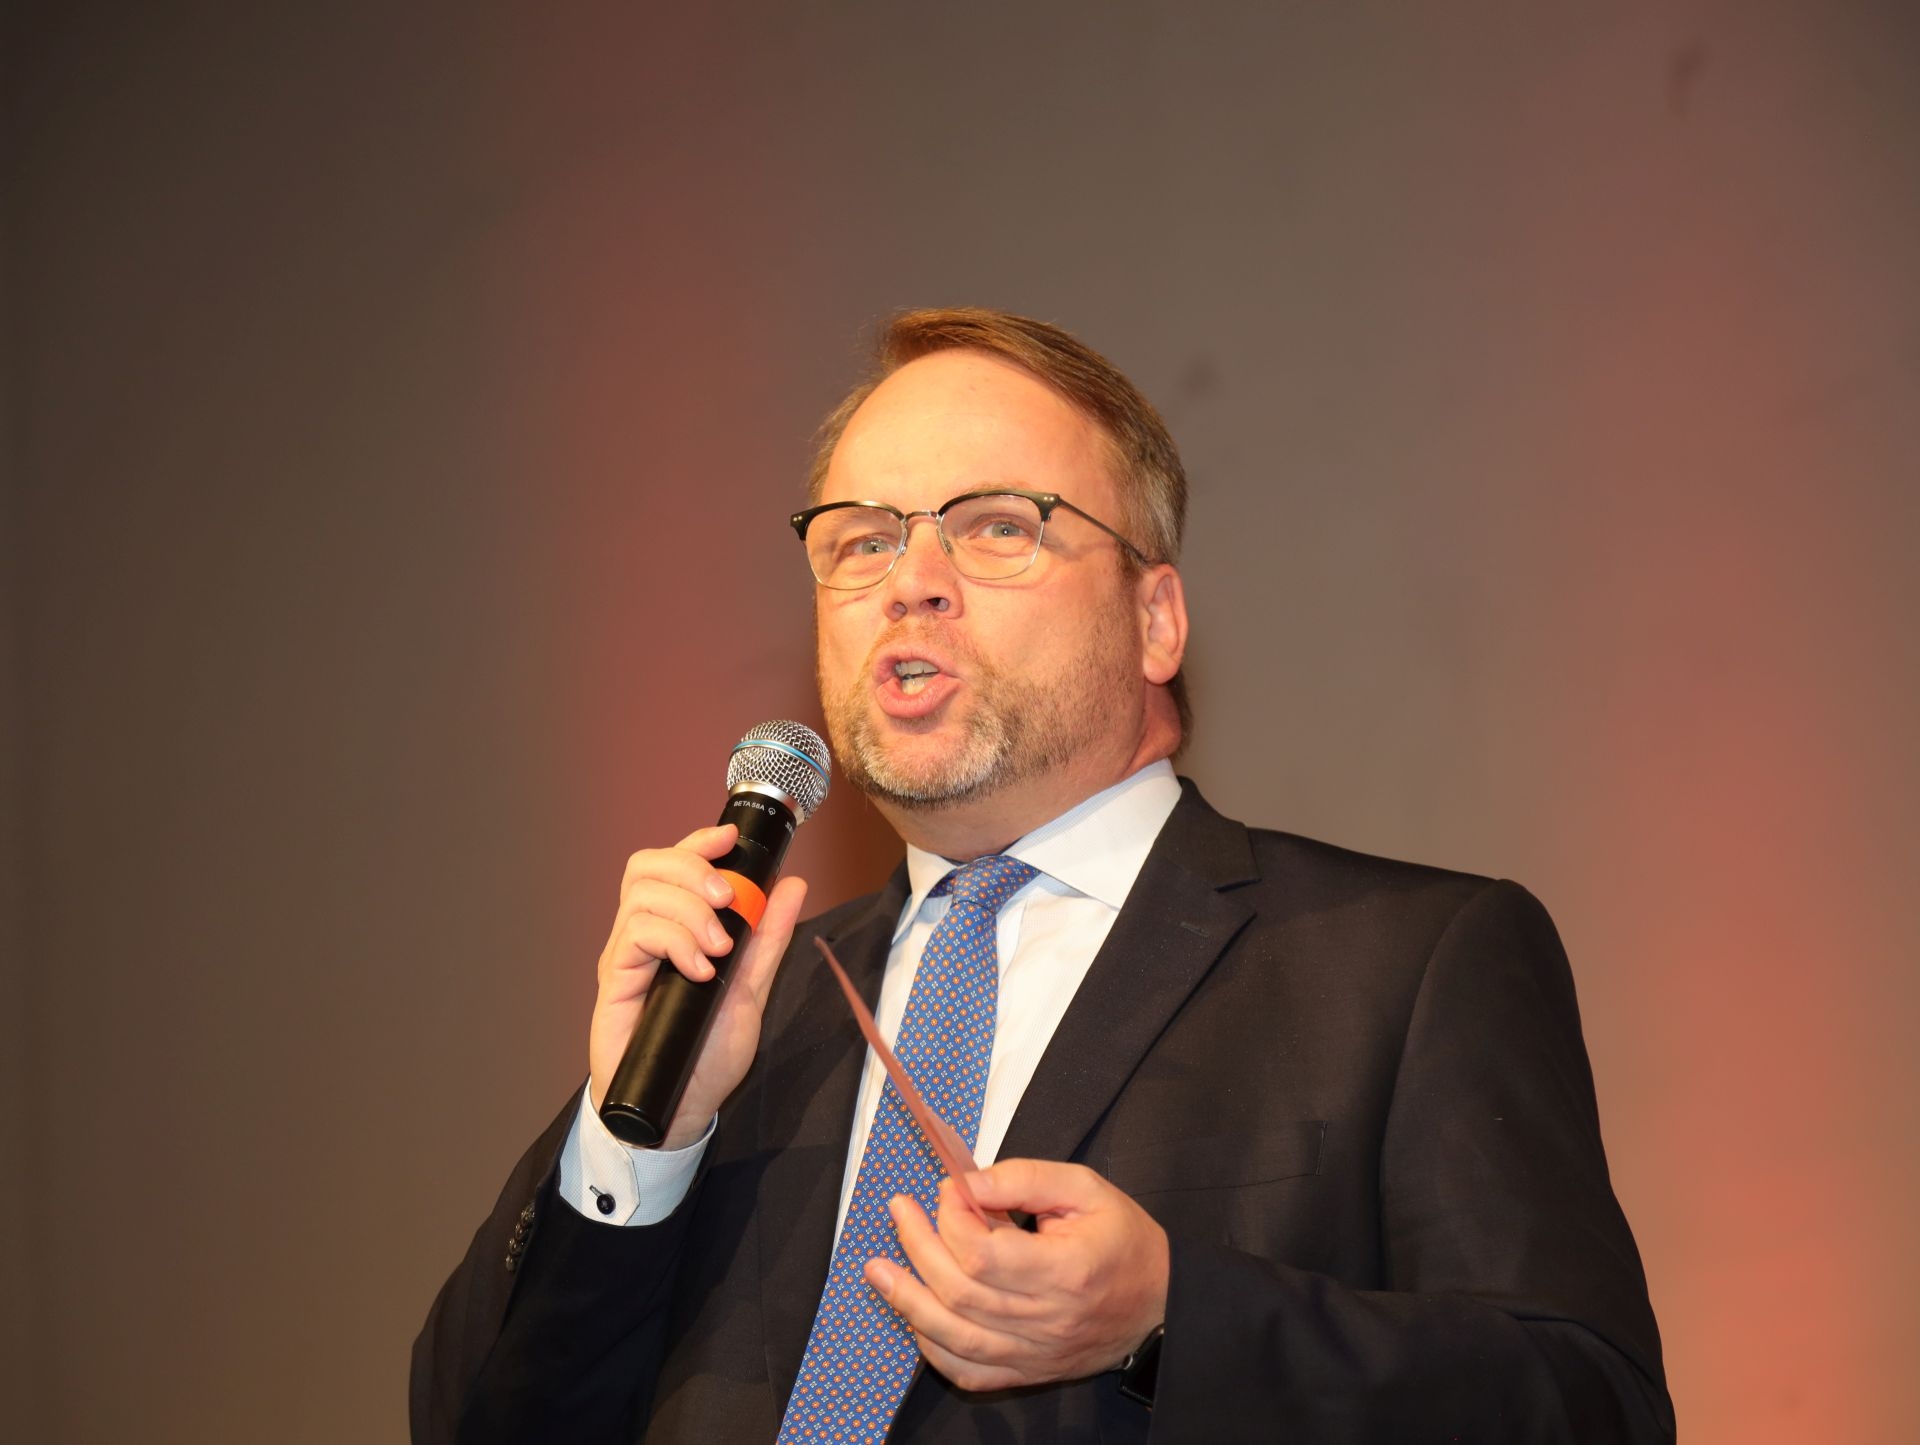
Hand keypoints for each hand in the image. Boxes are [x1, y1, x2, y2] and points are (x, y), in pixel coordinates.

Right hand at [587, 825, 807, 1149]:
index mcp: (674, 927)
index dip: (698, 842)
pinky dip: (674, 942)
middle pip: (648, 866)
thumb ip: (767, 938)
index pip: (673, 863)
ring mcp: (625, 955)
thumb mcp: (751, 989)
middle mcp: (644, 934)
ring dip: (689, 911)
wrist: (679, 1109)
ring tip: (717, 950)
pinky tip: (698, 971)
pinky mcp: (613, 980)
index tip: (729, 838)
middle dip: (693, 869)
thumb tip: (792, 885)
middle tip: (728, 900)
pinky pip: (634, 934)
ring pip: (642, 895)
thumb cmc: (706, 1053)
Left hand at [865, 1158, 1168, 1392]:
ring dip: (908, 1301)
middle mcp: (1047, 1319)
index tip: (949, 1189)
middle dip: (917, 1247)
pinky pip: (969, 1372)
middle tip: (899, 1211)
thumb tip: (966, 1181)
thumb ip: (1026, 1178)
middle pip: (960, 1292)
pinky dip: (933, 1348)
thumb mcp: (1085, 1188)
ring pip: (955, 1337)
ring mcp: (1035, 1353)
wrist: (1161, 1304)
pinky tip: (914, 1317)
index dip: (953, 1218)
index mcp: (1066, 1271)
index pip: (984, 1254)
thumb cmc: (1123, 1240)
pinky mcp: (1028, 1371)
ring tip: (877, 1270)